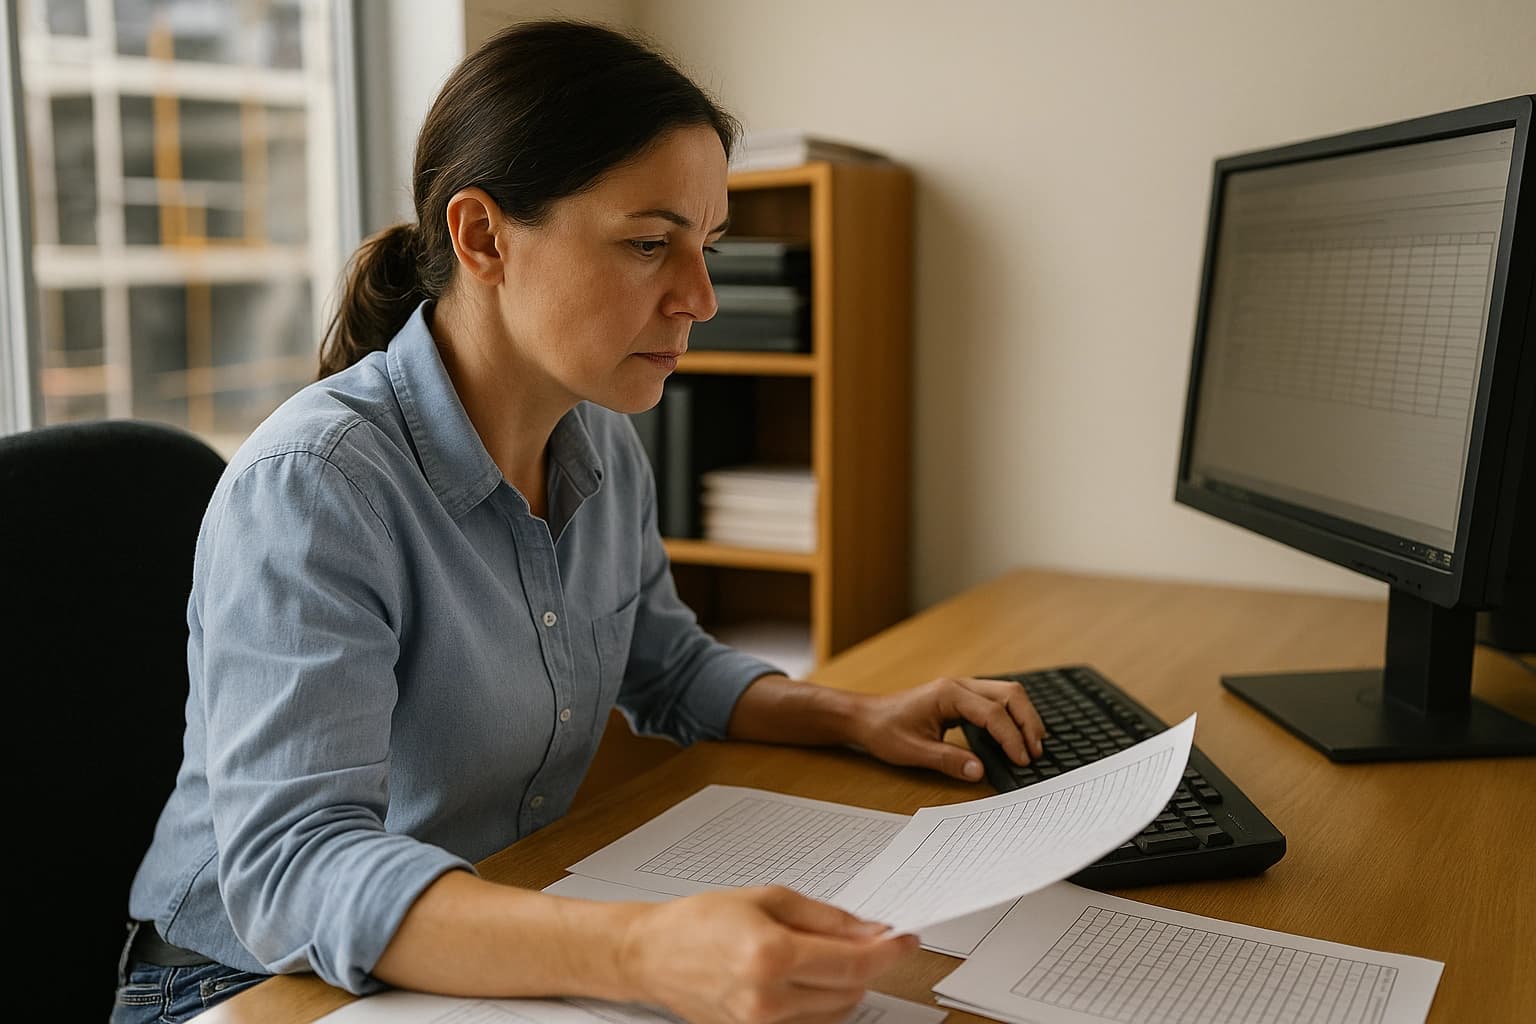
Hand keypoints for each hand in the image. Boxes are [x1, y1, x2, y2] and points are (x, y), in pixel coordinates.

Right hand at [620, 885, 918, 1023]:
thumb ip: (825, 918)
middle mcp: (767, 999)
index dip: (887, 951)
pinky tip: (807, 979)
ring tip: (824, 956)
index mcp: (770, 955)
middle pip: (850, 990)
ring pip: (837, 1013)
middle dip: (866, 964)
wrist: (653, 955)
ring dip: (846, 985)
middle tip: (864, 938)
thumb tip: (871, 930)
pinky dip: (822, 1004)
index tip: (906, 939)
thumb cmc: (701, 920)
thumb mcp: (767, 899)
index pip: (852, 962)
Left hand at [849, 677, 1046, 780]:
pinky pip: (997, 699)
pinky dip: (1013, 715)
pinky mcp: (962, 696)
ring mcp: (962, 688)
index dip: (1012, 738)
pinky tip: (1017, 735)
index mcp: (948, 695)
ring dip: (1024, 717)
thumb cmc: (885, 730)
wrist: (866, 717)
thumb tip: (979, 773)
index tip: (1023, 760)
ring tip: (1033, 745)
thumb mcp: (913, 751)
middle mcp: (959, 685)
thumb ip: (948, 761)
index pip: (993, 713)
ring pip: (1007, 693)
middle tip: (1036, 752)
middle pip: (1009, 694)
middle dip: (1028, 722)